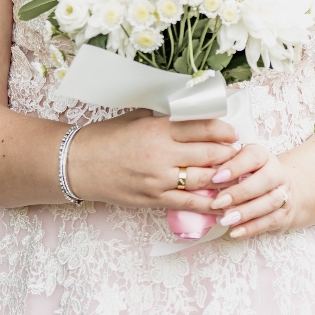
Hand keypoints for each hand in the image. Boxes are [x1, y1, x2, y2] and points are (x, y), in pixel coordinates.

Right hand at [68, 110, 236, 209]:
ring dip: (223, 176)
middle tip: (238, 151)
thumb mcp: (135, 117)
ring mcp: (158, 179)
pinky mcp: (153, 199)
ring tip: (233, 173)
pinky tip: (221, 201)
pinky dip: (208, 202)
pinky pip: (189, 203)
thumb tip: (190, 112)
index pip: (201, 127)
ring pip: (203, 178)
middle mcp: (160, 154)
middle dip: (228, 152)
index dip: (223, 129)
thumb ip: (163, 117)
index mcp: (156, 129)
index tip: (232, 132)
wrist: (77, 164)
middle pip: (208, 153)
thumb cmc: (105, 137)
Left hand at [207, 143, 296, 238]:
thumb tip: (202, 173)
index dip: (235, 167)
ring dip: (246, 213)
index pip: (253, 156)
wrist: (278, 189)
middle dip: (240, 193)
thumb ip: (224, 165)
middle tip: (218, 203)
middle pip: (264, 181)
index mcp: (263, 156)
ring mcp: (284, 194)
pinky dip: (252, 228)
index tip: (216, 178)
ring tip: (225, 220)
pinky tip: (235, 232)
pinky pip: (270, 222)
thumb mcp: (238, 164)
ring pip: (269, 203)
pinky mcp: (285, 214)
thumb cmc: (249, 175)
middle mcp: (277, 173)